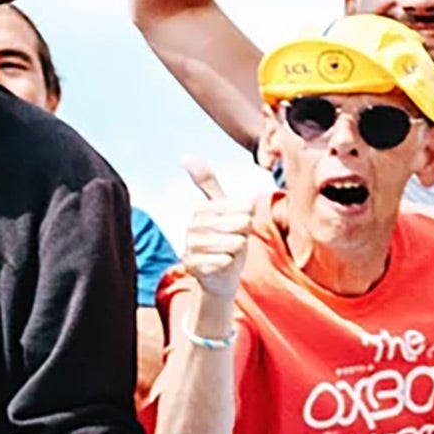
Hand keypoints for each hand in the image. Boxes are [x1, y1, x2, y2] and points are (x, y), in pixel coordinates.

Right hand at [181, 159, 254, 305]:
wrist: (220, 277)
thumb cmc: (226, 240)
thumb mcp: (224, 211)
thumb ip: (210, 185)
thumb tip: (185, 155)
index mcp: (202, 210)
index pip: (240, 207)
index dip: (248, 218)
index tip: (241, 225)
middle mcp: (193, 227)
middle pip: (237, 225)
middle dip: (243, 234)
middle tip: (236, 240)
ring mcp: (190, 246)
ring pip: (230, 244)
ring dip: (237, 250)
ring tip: (230, 252)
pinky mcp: (192, 265)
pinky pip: (221, 261)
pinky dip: (227, 263)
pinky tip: (223, 263)